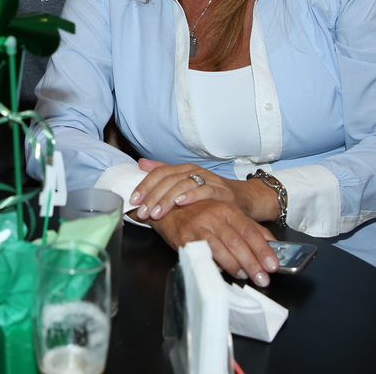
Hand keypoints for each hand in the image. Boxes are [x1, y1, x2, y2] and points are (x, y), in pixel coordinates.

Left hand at [130, 159, 280, 223]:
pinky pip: (204, 191)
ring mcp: (208, 179)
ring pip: (183, 185)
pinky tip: (180, 203)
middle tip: (143, 212)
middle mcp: (194, 171)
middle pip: (168, 180)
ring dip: (167, 200)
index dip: (145, 185)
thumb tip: (140, 163)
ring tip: (156, 212)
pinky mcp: (221, 191)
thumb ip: (163, 173)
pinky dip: (191, 196)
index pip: (159, 172)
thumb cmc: (209, 194)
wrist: (242, 200)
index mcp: (183, 169)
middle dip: (153, 197)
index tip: (133, 200)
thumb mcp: (184, 184)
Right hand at [148, 199, 278, 286]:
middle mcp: (214, 216)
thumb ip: (250, 227)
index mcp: (227, 209)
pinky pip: (201, 254)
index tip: (272, 265)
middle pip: (237, 242)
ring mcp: (198, 227)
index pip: (250, 231)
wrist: (169, 206)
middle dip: (252, 263)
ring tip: (244, 276)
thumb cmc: (200, 211)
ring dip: (234, 266)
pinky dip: (213, 264)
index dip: (262, 250)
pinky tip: (221, 271)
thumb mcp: (227, 213)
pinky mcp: (184, 238)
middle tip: (262, 279)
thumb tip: (272, 243)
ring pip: (220, 249)